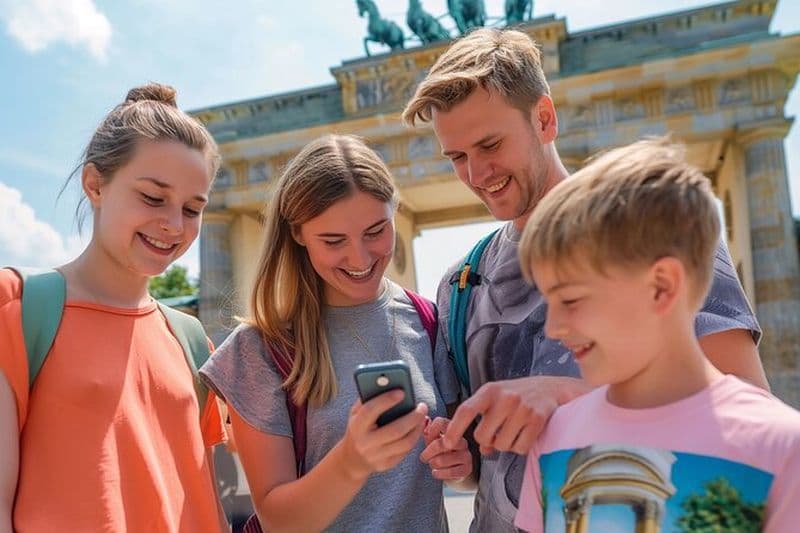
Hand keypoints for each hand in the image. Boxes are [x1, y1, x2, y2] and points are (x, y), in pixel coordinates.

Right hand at [340, 390, 427, 480]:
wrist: (352, 459)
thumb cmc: (358, 428)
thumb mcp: (356, 413)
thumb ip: (369, 399)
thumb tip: (388, 383)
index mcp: (356, 426)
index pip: (370, 411)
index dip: (386, 400)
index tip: (402, 391)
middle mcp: (366, 443)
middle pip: (395, 430)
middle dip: (412, 417)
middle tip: (422, 406)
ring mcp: (377, 456)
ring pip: (405, 443)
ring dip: (417, 428)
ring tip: (422, 415)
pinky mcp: (387, 465)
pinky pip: (406, 451)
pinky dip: (414, 437)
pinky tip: (417, 427)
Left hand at [419, 417, 471, 480]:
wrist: (453, 471)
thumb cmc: (440, 453)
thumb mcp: (432, 441)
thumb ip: (427, 431)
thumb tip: (425, 419)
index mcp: (453, 430)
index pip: (440, 422)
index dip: (430, 431)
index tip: (426, 438)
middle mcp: (462, 441)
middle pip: (440, 443)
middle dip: (427, 453)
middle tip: (424, 457)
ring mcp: (466, 455)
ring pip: (442, 460)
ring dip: (433, 464)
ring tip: (433, 464)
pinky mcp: (467, 469)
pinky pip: (449, 472)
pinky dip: (438, 474)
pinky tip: (436, 472)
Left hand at [442, 376, 589, 454]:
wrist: (551, 388)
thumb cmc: (517, 396)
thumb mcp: (496, 400)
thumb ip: (483, 420)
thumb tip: (482, 451)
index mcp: (489, 390)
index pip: (466, 410)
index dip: (454, 429)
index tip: (447, 444)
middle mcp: (504, 398)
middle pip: (483, 436)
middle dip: (488, 441)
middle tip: (497, 434)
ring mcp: (522, 408)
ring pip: (502, 445)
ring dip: (506, 446)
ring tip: (513, 432)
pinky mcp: (537, 419)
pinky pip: (520, 448)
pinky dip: (520, 448)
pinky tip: (525, 435)